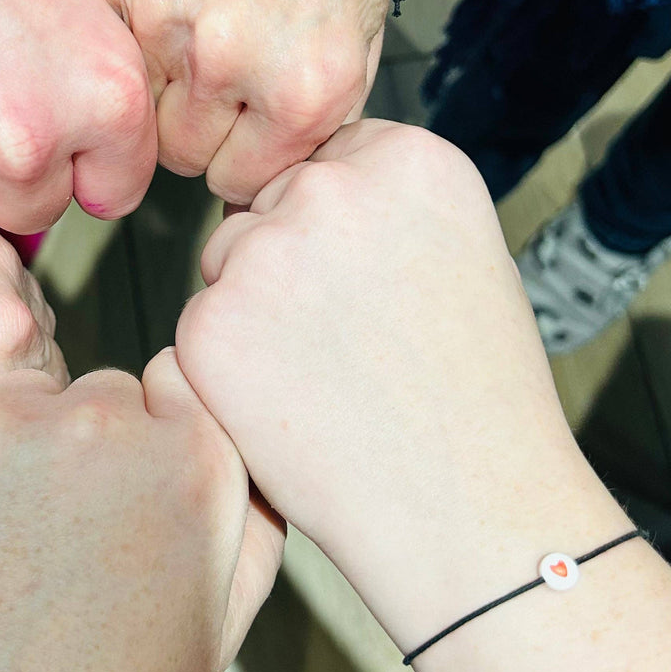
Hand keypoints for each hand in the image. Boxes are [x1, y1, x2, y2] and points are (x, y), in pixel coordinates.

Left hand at [0, 352, 284, 671]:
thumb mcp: (222, 622)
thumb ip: (252, 512)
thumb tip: (229, 437)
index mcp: (195, 461)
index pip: (180, 388)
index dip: (155, 445)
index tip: (129, 503)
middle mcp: (104, 422)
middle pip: (102, 396)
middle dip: (90, 448)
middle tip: (64, 542)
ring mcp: (5, 425)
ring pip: (22, 405)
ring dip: (18, 451)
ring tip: (4, 552)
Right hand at [88, 0, 411, 205]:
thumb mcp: (360, 28)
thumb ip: (307, 112)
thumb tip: (254, 164)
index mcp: (304, 88)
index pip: (240, 182)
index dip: (243, 159)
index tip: (245, 133)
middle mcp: (230, 62)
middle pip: (181, 154)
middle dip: (200, 128)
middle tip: (220, 79)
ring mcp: (163, 17)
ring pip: (136, 104)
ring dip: (160, 81)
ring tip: (197, 27)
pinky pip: (110, 41)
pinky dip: (133, 28)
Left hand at [175, 121, 604, 636]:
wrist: (473, 512)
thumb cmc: (473, 397)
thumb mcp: (459, 256)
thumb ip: (380, 207)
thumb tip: (299, 192)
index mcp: (408, 159)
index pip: (325, 161)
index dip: (339, 235)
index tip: (373, 289)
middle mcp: (332, 187)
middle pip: (267, 207)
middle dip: (290, 267)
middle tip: (354, 347)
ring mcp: (265, 253)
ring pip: (225, 265)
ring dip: (253, 315)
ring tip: (332, 383)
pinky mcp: (210, 323)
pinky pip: (197, 330)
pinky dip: (228, 373)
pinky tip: (295, 412)